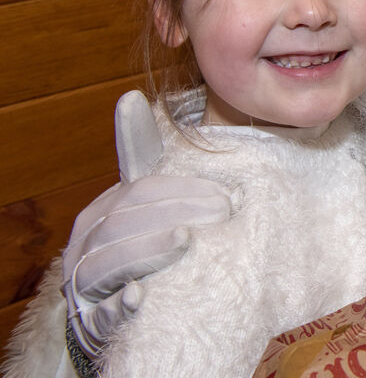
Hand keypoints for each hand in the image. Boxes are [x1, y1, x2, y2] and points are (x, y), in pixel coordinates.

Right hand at [61, 91, 231, 356]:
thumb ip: (140, 156)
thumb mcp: (140, 202)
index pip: (141, 189)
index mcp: (104, 210)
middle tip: (225, 212)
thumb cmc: (135, 245)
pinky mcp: (93, 320)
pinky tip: (139, 296)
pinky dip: (119, 305)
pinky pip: (102, 313)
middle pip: (128, 219)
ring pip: (110, 260)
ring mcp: (88, 282)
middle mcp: (88, 242)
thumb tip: (131, 96)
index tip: (227, 194)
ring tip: (185, 240)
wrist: (110, 309)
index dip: (183, 190)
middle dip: (179, 212)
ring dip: (148, 250)